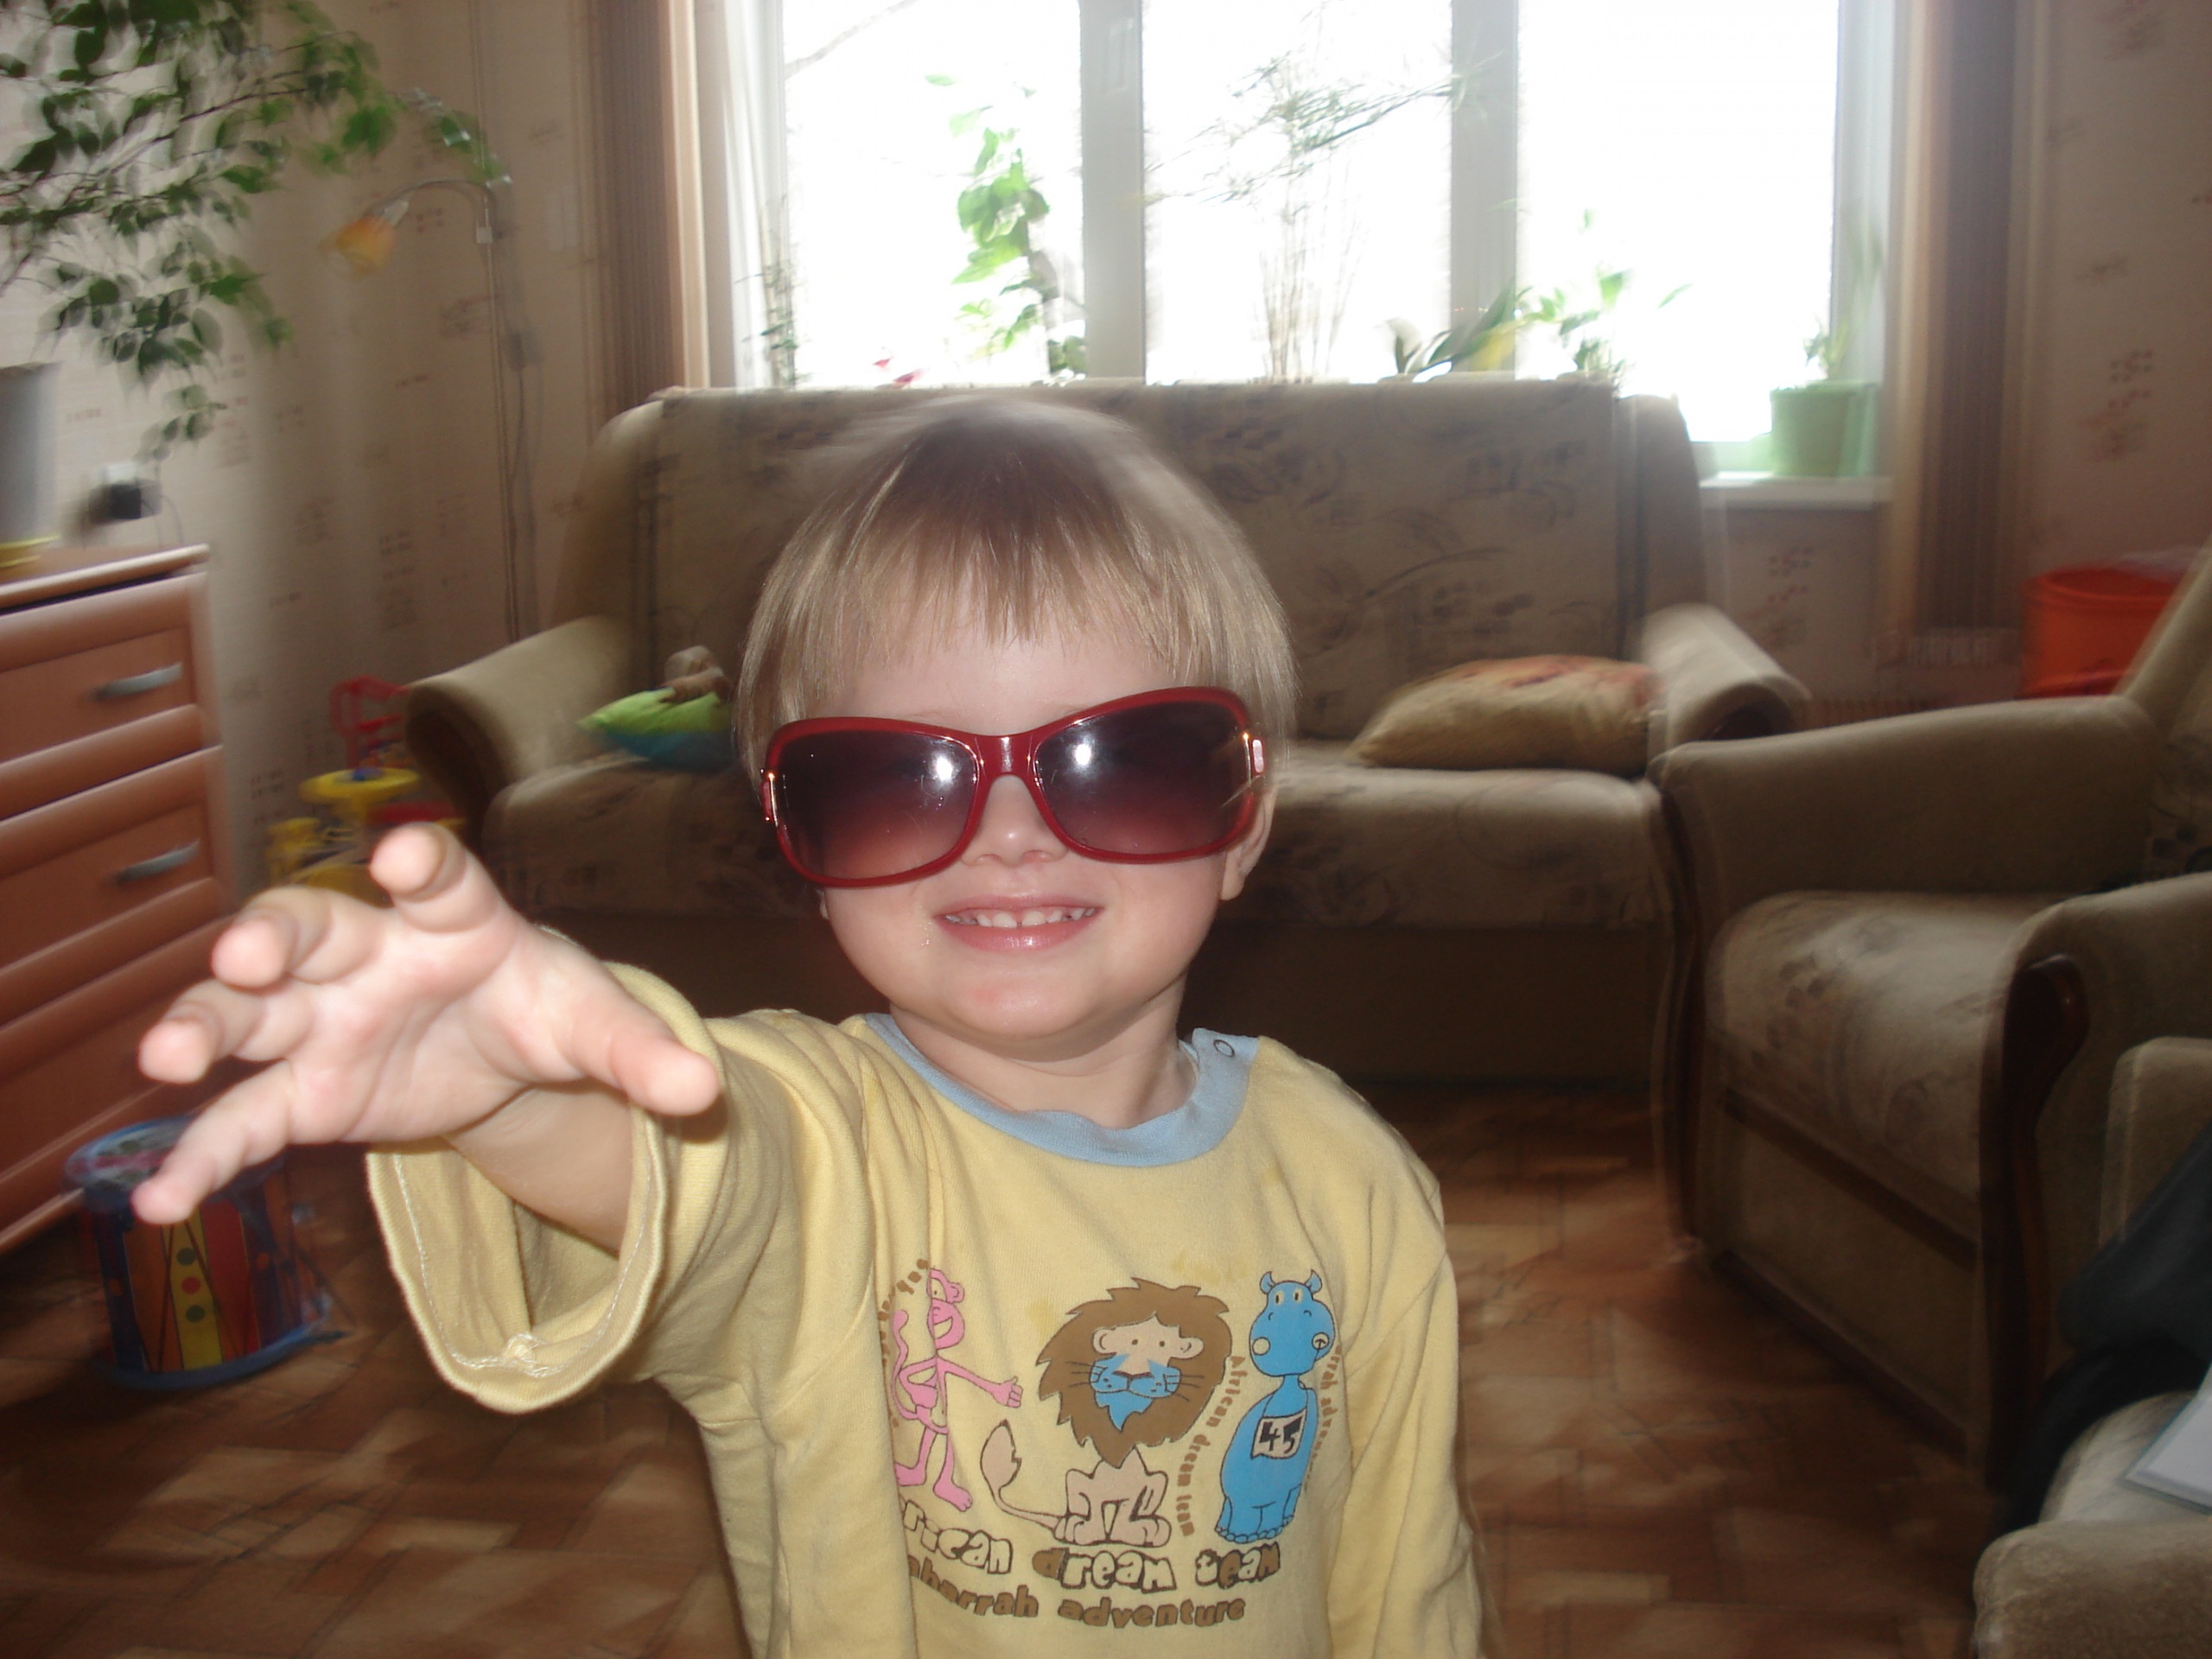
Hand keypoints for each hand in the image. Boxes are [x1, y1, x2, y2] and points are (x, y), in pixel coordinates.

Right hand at [132, 825, 719, 1224]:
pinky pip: (243, 1121)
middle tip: (242, 951)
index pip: (438, 879)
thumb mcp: (594, 1025)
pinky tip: (159, 1202)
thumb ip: (639, 1052)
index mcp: (455, 917)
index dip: (422, 864)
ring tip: (167, 1057)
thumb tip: (705, 1091)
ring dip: (205, 1025)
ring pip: (247, 1011)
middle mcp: (370, 955)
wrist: (502, 1053)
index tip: (405, 856)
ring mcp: (322, 1021)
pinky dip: (201, 1156)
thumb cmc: (540, 1009)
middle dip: (271, 935)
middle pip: (308, 927)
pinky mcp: (300, 1092)